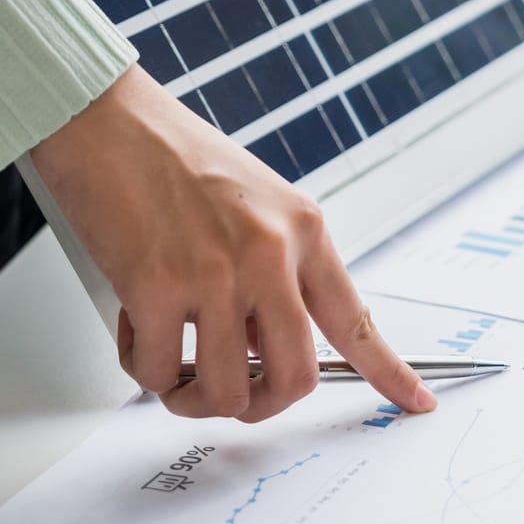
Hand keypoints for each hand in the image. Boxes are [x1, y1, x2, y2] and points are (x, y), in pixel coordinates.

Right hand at [30, 68, 434, 422]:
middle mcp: (270, 254)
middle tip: (235, 396)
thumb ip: (275, 269)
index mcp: (304, 231)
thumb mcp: (256, 202)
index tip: (418, 402)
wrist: (105, 119)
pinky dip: (142, 365)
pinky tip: (134, 326)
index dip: (390, 371)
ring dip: (192, 395)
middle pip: (294, 378)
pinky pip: (156, 372)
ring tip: (172, 362)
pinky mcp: (156, 287)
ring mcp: (215, 274)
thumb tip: (264, 344)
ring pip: (225, 390)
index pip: (356, 318)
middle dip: (262, 405)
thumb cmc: (171, 155)